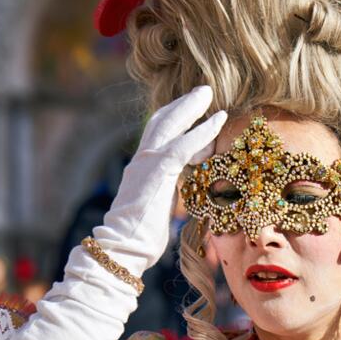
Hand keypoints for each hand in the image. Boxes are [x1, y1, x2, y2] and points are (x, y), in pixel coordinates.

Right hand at [91, 85, 226, 276]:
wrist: (123, 248)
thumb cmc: (141, 236)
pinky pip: (182, 146)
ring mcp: (147, 163)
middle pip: (162, 120)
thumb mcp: (159, 205)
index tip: (193, 106)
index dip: (175, 116)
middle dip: (183, 104)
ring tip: (208, 95)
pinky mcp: (157, 172)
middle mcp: (142, 159)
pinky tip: (218, 121)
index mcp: (142, 167)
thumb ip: (170, 187)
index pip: (158, 132)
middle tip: (203, 91)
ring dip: (191, 107)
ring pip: (170, 125)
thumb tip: (186, 182)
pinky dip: (202, 131)